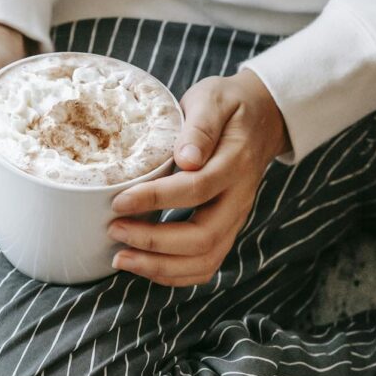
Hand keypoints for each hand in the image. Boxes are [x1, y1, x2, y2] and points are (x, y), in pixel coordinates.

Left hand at [108, 69, 291, 285]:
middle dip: (155, 241)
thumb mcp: (213, 100)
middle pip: (203, 237)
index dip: (156, 199)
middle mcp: (239, 199)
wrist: (261, 119)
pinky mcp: (225, 231)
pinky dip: (173, 275)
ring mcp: (235, 220)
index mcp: (236, 163)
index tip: (119, 200)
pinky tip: (143, 266)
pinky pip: (205, 266)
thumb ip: (200, 126)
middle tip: (114, 231)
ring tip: (121, 258)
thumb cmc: (228, 107)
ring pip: (205, 260)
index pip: (196, 188)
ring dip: (161, 267)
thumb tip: (186, 158)